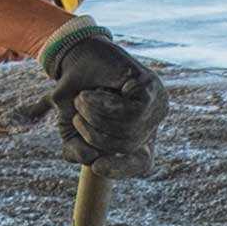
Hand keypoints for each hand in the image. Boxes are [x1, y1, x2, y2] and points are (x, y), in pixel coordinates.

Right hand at [33, 19, 166, 172]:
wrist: (74, 55)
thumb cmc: (76, 92)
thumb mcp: (71, 129)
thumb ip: (78, 152)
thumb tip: (94, 162)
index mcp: (139, 134)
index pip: (142, 163)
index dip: (122, 169)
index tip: (97, 168)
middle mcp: (152, 121)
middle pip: (128, 146)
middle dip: (94, 136)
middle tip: (77, 115)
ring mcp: (156, 103)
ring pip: (129, 130)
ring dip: (95, 118)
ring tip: (81, 101)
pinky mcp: (151, 87)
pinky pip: (130, 112)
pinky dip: (103, 106)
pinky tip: (90, 94)